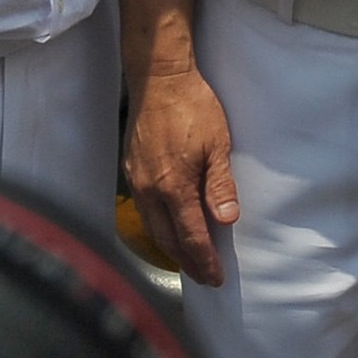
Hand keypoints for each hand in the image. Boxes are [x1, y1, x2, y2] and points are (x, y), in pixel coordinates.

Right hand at [123, 61, 239, 285]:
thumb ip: (220, 185)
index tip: (216, 277)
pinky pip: (143, 210)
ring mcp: (136, 182)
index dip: (204, 261)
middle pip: (167, 240)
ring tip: (188, 260)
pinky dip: (157, 227)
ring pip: (151, 227)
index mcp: (173, 187)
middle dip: (186, 262)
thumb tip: (226, 220)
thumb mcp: (218, 145)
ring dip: (170, 247)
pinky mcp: (130, 171)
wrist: (158, 79)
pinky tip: (168, 227)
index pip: (190, 237)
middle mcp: (149, 190)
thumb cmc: (193, 107)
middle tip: (203, 277)